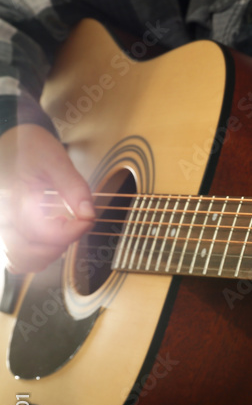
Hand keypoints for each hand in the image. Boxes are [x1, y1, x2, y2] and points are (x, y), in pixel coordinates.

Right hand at [0, 124, 93, 272]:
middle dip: (59, 244)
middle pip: (27, 252)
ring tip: (60, 229)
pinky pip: (15, 259)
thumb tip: (89, 215)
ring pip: (20, 261)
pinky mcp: (6, 231)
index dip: (70, 232)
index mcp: (14, 198)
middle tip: (74, 224)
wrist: (16, 143)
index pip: (39, 231)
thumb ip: (74, 187)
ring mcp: (2, 226)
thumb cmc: (34, 149)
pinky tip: (49, 239)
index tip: (88, 220)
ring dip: (47, 253)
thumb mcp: (56, 160)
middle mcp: (3, 216)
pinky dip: (35, 257)